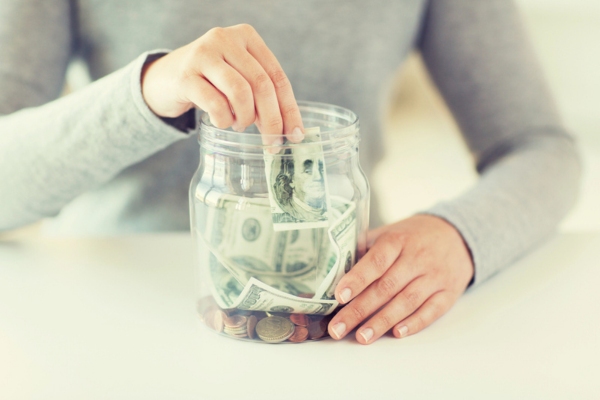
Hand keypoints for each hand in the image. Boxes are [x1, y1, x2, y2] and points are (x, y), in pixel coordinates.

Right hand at [141, 24, 303, 144]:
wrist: (164, 78)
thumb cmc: (210, 82)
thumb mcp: (239, 78)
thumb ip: (262, 95)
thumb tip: (290, 130)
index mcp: (246, 36)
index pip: (277, 76)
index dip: (289, 109)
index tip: (296, 135)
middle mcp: (225, 39)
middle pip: (262, 85)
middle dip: (272, 120)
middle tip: (272, 143)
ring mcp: (203, 54)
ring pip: (241, 92)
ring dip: (245, 118)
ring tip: (240, 125)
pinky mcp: (186, 75)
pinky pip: (216, 104)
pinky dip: (224, 120)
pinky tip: (222, 122)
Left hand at [328, 215, 473, 343]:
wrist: (457, 235)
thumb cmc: (413, 236)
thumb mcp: (390, 232)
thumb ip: (365, 248)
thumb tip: (334, 268)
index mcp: (398, 240)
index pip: (376, 260)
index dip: (358, 279)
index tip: (340, 296)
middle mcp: (417, 258)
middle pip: (386, 287)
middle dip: (359, 310)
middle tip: (338, 328)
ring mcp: (434, 276)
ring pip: (406, 302)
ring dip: (382, 322)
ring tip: (362, 337)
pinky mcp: (448, 293)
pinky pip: (432, 310)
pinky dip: (414, 323)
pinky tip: (396, 333)